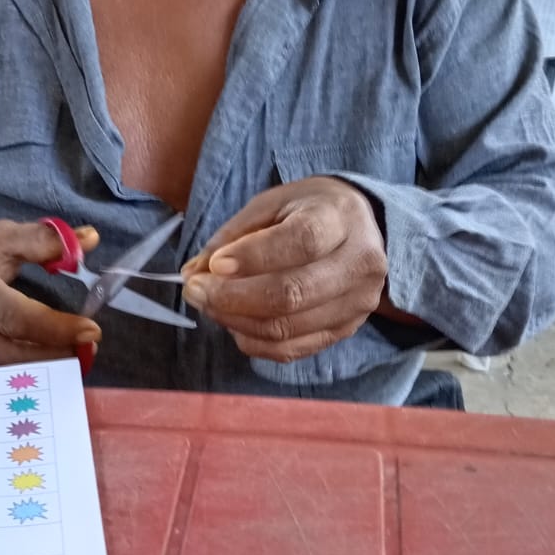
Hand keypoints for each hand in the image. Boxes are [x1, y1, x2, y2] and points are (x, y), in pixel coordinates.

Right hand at [0, 220, 103, 368]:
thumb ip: (45, 240)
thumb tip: (90, 239)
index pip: (20, 318)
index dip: (58, 328)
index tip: (90, 330)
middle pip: (15, 354)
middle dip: (57, 356)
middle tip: (88, 349)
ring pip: (6, 372)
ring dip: (43, 370)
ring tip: (74, 358)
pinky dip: (22, 375)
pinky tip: (47, 369)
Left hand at [182, 178, 387, 362]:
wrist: (360, 228)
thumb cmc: (308, 211)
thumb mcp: (271, 204)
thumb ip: (232, 236)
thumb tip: (194, 272)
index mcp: (340, 218)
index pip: (301, 242)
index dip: (253, 257)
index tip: (214, 265)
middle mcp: (358, 263)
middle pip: (292, 294)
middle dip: (232, 297)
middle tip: (195, 290)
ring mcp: (357, 303)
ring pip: (287, 327)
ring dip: (236, 321)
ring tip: (208, 304)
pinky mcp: (345, 330)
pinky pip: (292, 349)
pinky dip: (253, 341)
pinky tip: (233, 322)